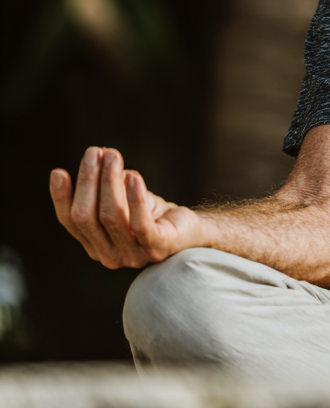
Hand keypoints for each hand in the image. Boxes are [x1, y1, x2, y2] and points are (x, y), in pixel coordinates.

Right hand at [50, 147, 204, 268]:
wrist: (192, 230)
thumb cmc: (154, 214)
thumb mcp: (125, 200)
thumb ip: (107, 188)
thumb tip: (98, 156)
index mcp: (95, 245)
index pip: (70, 222)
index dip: (62, 198)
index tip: (59, 172)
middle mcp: (109, 255)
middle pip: (86, 217)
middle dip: (88, 181)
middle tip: (96, 152)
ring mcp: (133, 255)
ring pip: (111, 216)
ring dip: (110, 181)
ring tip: (114, 156)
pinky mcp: (157, 248)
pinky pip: (140, 223)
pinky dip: (135, 197)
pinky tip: (133, 176)